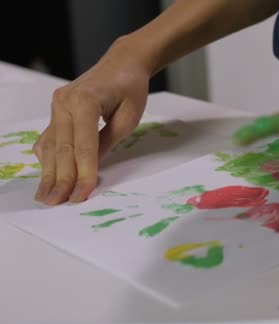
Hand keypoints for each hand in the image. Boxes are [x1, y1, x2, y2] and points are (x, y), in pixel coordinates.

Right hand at [34, 43, 149, 204]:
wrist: (121, 64)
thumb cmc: (130, 89)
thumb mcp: (128, 117)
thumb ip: (108, 141)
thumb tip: (92, 168)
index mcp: (84, 101)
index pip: (83, 146)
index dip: (83, 173)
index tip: (81, 195)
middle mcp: (64, 102)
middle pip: (63, 148)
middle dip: (61, 179)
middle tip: (57, 203)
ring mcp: (57, 106)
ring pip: (52, 146)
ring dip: (49, 173)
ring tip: (47, 197)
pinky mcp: (56, 111)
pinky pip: (49, 139)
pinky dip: (49, 159)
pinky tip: (47, 177)